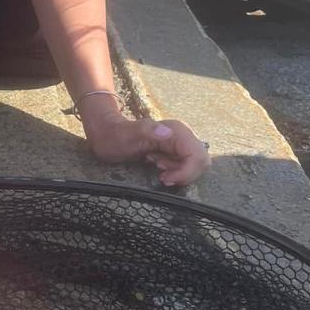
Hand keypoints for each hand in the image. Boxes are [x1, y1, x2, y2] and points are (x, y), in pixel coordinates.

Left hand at [79, 99, 210, 186]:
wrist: (107, 133)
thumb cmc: (115, 135)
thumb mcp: (126, 134)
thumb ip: (146, 131)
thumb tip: (166, 133)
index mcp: (176, 131)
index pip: (198, 157)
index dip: (186, 172)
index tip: (164, 179)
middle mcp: (182, 135)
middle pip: (202, 162)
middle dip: (184, 174)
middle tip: (162, 175)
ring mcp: (180, 142)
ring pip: (195, 165)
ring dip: (178, 172)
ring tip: (157, 167)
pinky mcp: (176, 150)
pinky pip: (186, 165)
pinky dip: (175, 171)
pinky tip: (158, 166)